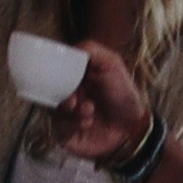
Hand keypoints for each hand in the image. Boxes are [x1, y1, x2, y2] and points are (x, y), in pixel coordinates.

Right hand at [49, 43, 152, 168]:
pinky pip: (58, 129)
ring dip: (71, 111)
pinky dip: (72, 126)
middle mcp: (66, 95)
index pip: (53, 72)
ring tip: (89, 112)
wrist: (132, 125)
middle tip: (74, 101)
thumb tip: (69, 48)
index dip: (55, 73)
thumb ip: (91, 50)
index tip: (61, 76)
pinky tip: (87, 124)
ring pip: (53, 111)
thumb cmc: (122, 94)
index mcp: (72, 77)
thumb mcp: (112, 63)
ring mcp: (64, 115)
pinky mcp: (65, 134)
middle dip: (63, 96)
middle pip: (49, 92)